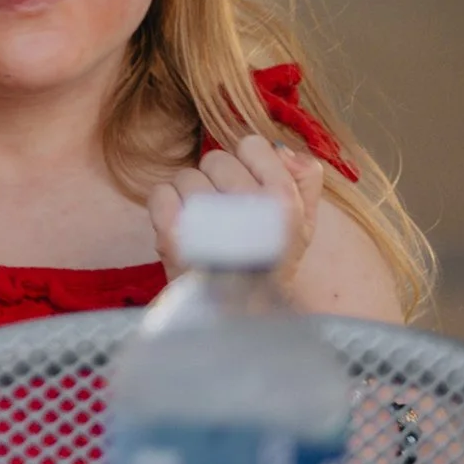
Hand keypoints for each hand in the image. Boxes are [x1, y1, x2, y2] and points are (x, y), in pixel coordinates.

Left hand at [150, 132, 325, 286]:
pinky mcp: (176, 235)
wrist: (237, 318)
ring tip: (207, 233)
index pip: (252, 144)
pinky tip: (184, 234)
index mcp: (285, 202)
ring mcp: (212, 222)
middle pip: (215, 159)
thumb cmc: (267, 265)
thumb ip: (302, 179)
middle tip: (227, 221)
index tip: (250, 197)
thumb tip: (280, 149)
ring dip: (190, 200)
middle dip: (215, 184)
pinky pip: (161, 193)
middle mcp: (252, 208)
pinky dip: (166, 211)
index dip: (247, 167)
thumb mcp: (300, 226)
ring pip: (186, 176)